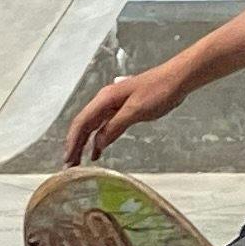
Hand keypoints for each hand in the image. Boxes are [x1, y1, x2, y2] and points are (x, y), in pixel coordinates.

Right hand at [64, 64, 185, 165]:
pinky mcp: (123, 109)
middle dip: (75, 145)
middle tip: (69, 166)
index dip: (73, 141)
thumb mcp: (136, 110)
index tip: (67, 159)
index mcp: (105, 99)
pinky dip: (98, 139)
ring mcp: (114, 105)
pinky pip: (105, 126)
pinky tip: (97, 151)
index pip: (81, 122)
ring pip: (93, 126)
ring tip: (78, 162)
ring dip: (84, 144)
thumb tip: (97, 144)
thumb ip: (115, 126)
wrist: (177, 79)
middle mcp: (105, 101)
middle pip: (84, 125)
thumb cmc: (158, 91)